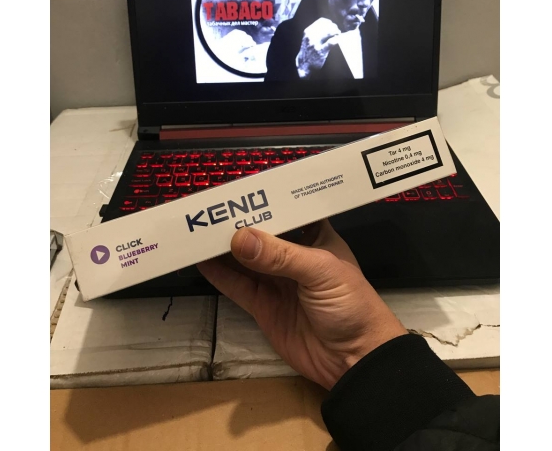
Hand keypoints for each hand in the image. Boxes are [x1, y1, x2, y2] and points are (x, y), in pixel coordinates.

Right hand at [197, 220, 407, 389]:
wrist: (355, 360)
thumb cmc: (352, 306)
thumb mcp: (321, 272)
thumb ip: (281, 256)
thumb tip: (240, 239)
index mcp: (316, 237)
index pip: (287, 211)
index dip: (264, 200)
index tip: (236, 191)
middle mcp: (295, 257)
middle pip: (261, 235)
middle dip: (237, 224)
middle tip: (207, 210)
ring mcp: (278, 282)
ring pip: (244, 260)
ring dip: (223, 248)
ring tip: (196, 231)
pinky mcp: (264, 307)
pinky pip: (238, 287)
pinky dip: (219, 275)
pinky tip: (201, 261)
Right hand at [295, 18, 340, 77]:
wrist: (304, 63)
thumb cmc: (308, 49)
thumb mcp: (308, 38)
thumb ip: (316, 31)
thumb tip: (329, 24)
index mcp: (308, 31)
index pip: (321, 21)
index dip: (329, 22)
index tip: (332, 26)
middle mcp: (310, 36)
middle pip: (326, 25)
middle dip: (334, 27)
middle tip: (337, 31)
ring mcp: (315, 44)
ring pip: (329, 32)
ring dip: (336, 32)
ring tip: (338, 35)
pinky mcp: (320, 51)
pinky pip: (331, 42)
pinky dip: (336, 39)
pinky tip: (338, 40)